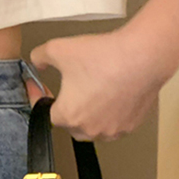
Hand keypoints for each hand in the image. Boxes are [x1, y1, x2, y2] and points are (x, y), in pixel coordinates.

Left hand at [26, 29, 175, 141]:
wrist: (141, 57)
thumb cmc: (102, 57)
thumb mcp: (58, 48)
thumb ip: (39, 56)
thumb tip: (37, 61)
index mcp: (69, 115)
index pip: (46, 114)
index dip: (39, 97)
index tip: (38, 85)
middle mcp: (91, 128)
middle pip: (70, 124)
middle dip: (65, 108)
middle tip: (66, 89)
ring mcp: (113, 130)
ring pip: (93, 127)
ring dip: (87, 113)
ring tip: (88, 90)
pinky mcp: (132, 125)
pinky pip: (114, 124)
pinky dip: (108, 113)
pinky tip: (110, 94)